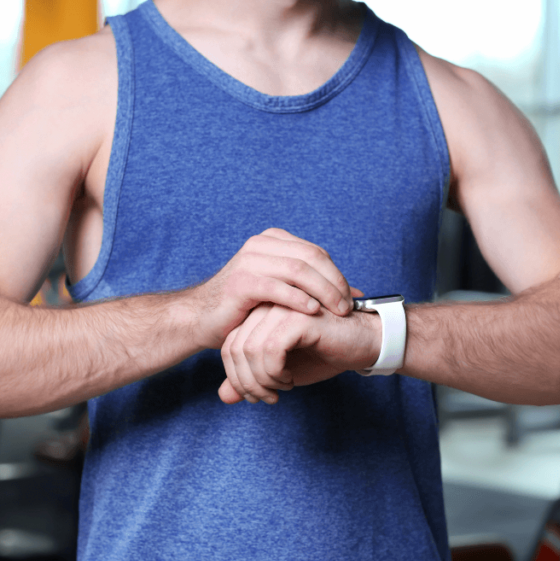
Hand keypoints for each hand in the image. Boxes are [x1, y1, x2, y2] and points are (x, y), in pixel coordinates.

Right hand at [189, 228, 360, 349]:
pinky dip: (300, 300)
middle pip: (312, 257)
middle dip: (335, 283)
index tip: (350, 300)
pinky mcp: (241, 282)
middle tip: (348, 307)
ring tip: (337, 311)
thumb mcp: (283, 293)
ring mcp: (249, 261)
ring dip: (324, 291)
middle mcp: (261, 245)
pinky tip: (313, 313)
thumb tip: (358, 295)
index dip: (337, 276)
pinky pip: (278, 287)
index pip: (316, 253)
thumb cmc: (244, 309)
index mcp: (272, 241)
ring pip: (299, 270)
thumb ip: (315, 289)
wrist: (201, 319)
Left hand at [218, 302, 380, 403]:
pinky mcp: (298, 316)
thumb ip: (251, 381)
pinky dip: (275, 372)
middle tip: (267, 397)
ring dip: (262, 380)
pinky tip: (291, 378)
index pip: (229, 346)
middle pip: (234, 349)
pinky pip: (270, 350)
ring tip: (282, 388)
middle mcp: (267, 305)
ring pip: (249, 350)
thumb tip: (223, 396)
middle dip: (246, 382)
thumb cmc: (325, 355)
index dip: (237, 377)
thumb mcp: (281, 373)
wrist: (365, 344)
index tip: (257, 395)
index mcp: (260, 313)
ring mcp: (282, 307)